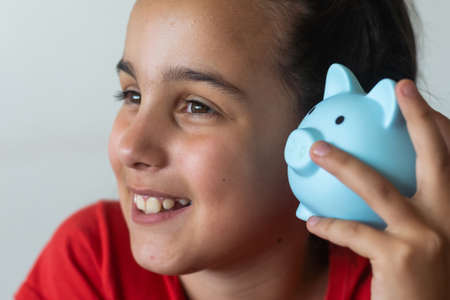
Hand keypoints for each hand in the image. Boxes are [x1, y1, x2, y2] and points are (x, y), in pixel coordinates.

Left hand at [306, 80, 449, 299]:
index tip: (416, 100)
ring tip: (317, 149)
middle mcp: (448, 217)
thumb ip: (405, 210)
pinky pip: (354, 232)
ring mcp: (427, 236)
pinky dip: (329, 225)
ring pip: (378, 188)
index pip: (448, 157)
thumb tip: (366, 184)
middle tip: (399, 87)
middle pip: (433, 157)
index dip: (436, 125)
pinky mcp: (401, 258)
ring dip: (343, 165)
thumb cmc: (422, 279)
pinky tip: (312, 222)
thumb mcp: (424, 239)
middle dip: (417, 118)